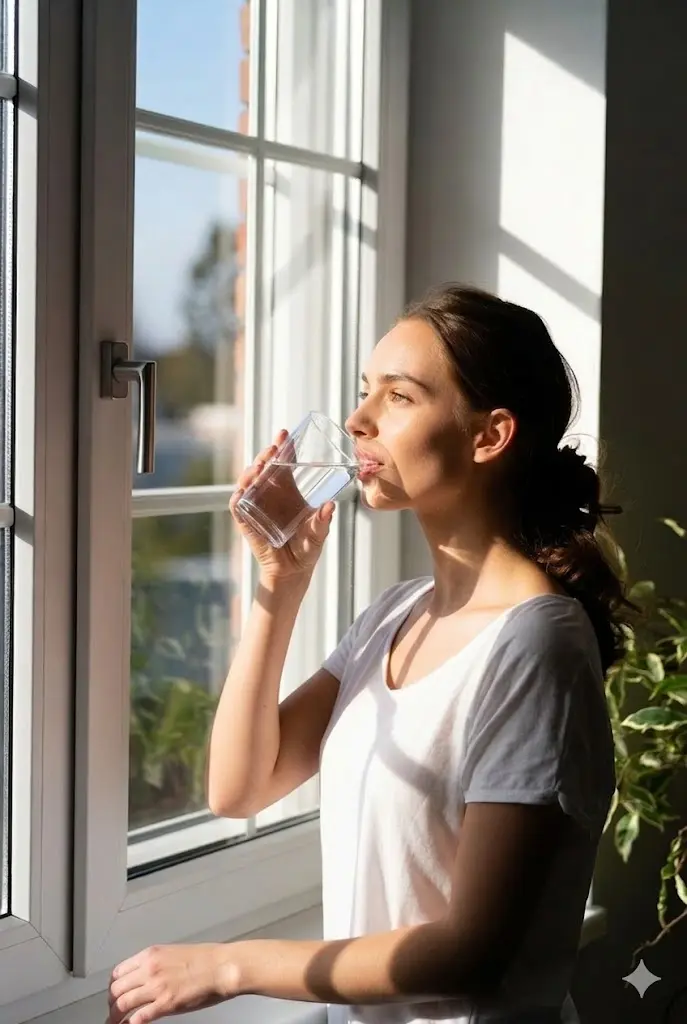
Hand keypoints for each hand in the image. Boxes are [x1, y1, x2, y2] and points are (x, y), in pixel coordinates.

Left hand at [106, 943, 237, 1023]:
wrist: (222, 967)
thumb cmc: (206, 958)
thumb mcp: (174, 953)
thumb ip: (156, 964)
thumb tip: (146, 977)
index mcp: (151, 954)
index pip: (118, 972)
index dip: (113, 987)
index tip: (114, 995)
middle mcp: (149, 969)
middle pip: (116, 989)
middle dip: (111, 1004)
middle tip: (113, 1013)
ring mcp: (156, 987)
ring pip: (122, 1004)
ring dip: (115, 1017)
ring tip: (115, 1023)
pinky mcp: (166, 1004)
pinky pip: (138, 1018)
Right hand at [229, 428, 334, 580]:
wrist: (293, 571)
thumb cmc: (308, 548)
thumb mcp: (318, 532)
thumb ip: (323, 521)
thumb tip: (331, 506)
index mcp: (288, 490)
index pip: (283, 463)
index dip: (283, 448)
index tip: (285, 434)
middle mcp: (270, 494)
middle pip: (264, 467)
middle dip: (266, 455)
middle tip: (273, 448)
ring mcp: (256, 506)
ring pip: (249, 482)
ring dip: (252, 472)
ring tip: (260, 467)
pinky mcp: (246, 521)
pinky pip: (238, 506)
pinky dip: (238, 497)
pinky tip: (243, 490)